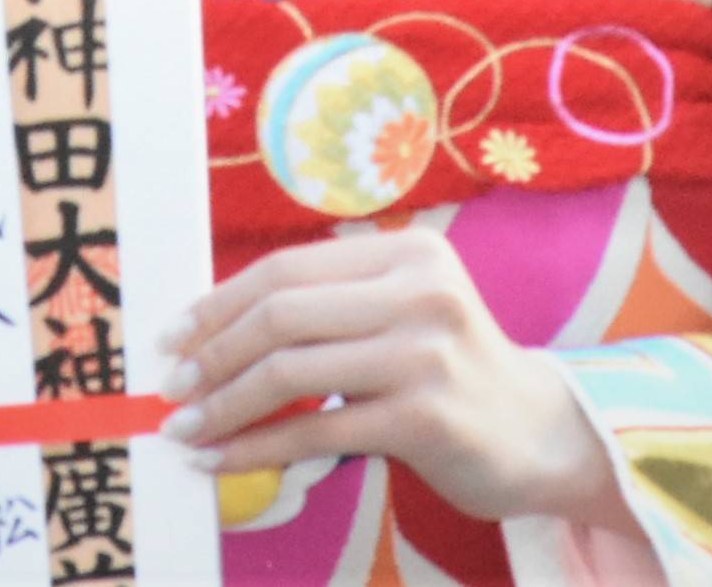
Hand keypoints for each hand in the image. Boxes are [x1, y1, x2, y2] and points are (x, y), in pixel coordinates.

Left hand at [157, 228, 634, 533]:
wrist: (541, 435)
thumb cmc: (448, 370)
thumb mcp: (402, 311)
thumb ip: (333, 302)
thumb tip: (213, 322)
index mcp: (407, 251)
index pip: (288, 267)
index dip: (221, 301)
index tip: (175, 334)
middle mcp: (420, 291)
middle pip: (282, 312)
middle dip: (213, 351)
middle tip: (171, 384)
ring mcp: (426, 353)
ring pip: (291, 372)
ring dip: (223, 404)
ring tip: (184, 427)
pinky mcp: (425, 418)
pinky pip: (316, 432)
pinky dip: (257, 447)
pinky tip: (221, 459)